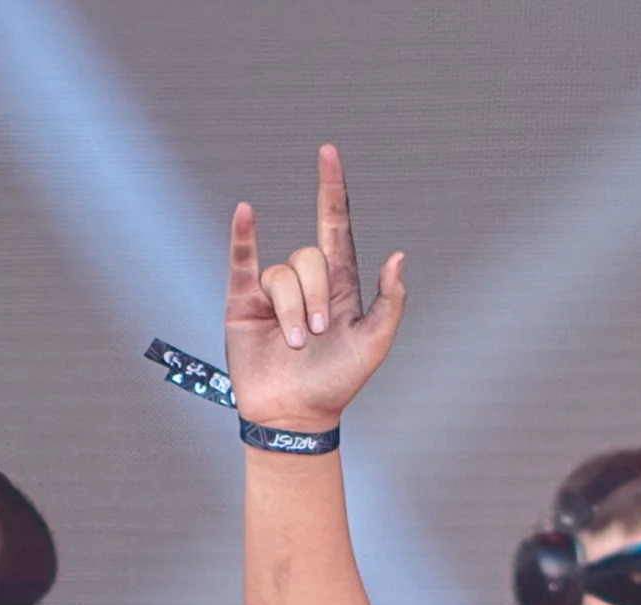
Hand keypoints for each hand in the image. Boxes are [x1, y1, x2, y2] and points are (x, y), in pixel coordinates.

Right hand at [225, 143, 407, 431]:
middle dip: (315, 295)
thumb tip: (398, 257)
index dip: (332, 189)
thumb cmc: (338, 381)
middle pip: (309, 257)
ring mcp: (274, 289)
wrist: (295, 415)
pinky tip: (246, 214)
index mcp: (341, 284)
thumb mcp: (375, 344)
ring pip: (281, 275)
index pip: (335, 224)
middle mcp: (306, 280)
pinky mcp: (244, 301)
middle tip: (315, 334)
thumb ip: (390, 302)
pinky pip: (242, 260)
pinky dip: (243, 236)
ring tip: (293, 344)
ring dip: (290, 311)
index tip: (328, 153)